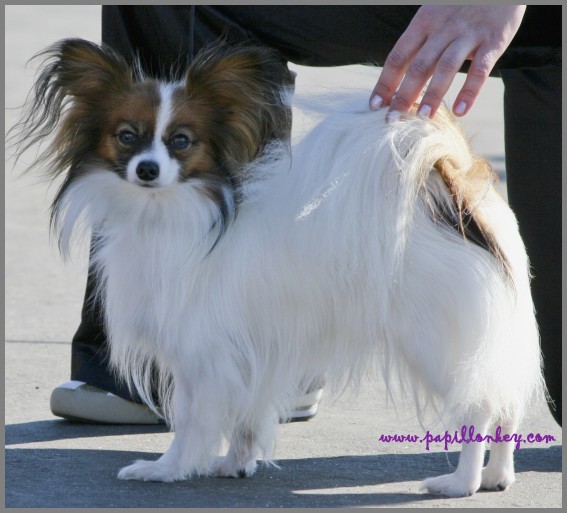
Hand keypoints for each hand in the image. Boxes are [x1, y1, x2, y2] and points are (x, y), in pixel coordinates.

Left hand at [369, 5, 525, 118]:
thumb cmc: (462, 4)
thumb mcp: (435, 15)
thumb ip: (421, 44)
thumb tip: (398, 81)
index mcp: (424, 22)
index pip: (397, 56)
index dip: (385, 83)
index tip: (374, 106)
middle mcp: (443, 28)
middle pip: (418, 65)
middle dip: (403, 95)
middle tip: (392, 120)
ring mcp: (468, 34)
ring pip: (446, 67)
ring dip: (433, 94)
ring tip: (423, 118)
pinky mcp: (494, 39)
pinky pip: (480, 69)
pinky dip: (470, 91)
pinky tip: (461, 111)